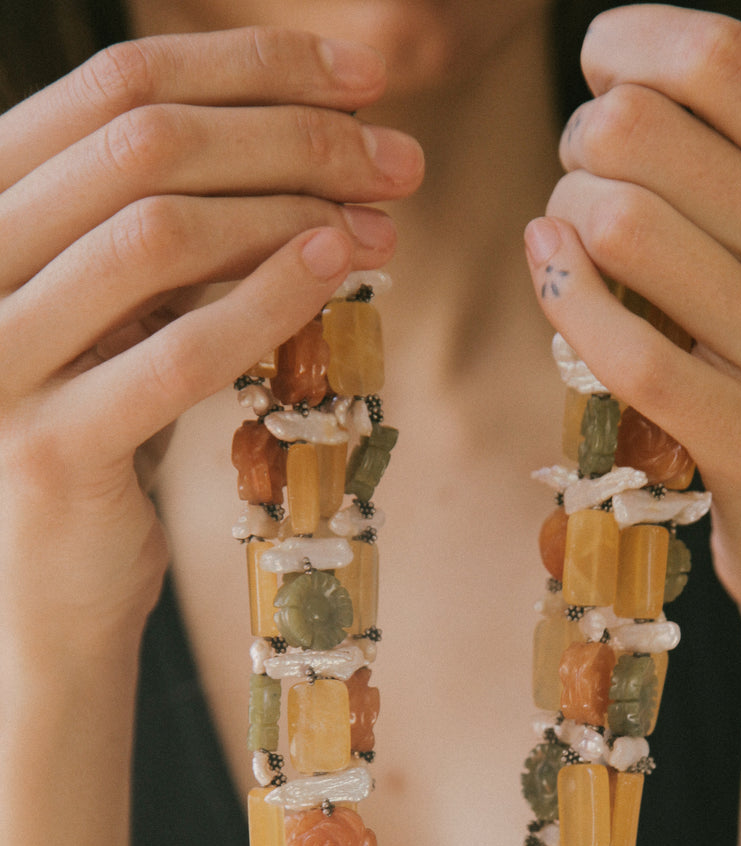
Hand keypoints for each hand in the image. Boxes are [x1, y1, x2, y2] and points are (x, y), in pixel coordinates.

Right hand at [0, 28, 422, 655]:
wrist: (52, 590)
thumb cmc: (103, 437)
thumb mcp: (128, 312)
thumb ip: (180, 231)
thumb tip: (320, 148)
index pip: (116, 84)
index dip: (251, 66)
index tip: (361, 78)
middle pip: (144, 143)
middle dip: (293, 134)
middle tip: (397, 158)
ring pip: (155, 231)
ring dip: (291, 210)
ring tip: (382, 220)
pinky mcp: (50, 446)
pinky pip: (178, 351)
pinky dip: (267, 299)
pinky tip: (335, 270)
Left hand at [526, 5, 740, 649]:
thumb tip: (620, 89)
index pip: (722, 60)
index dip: (628, 45)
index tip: (599, 75)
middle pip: (646, 132)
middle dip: (580, 143)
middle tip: (582, 181)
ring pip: (622, 226)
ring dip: (563, 218)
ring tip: (572, 240)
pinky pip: (622, 348)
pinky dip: (562, 296)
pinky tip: (552, 274)